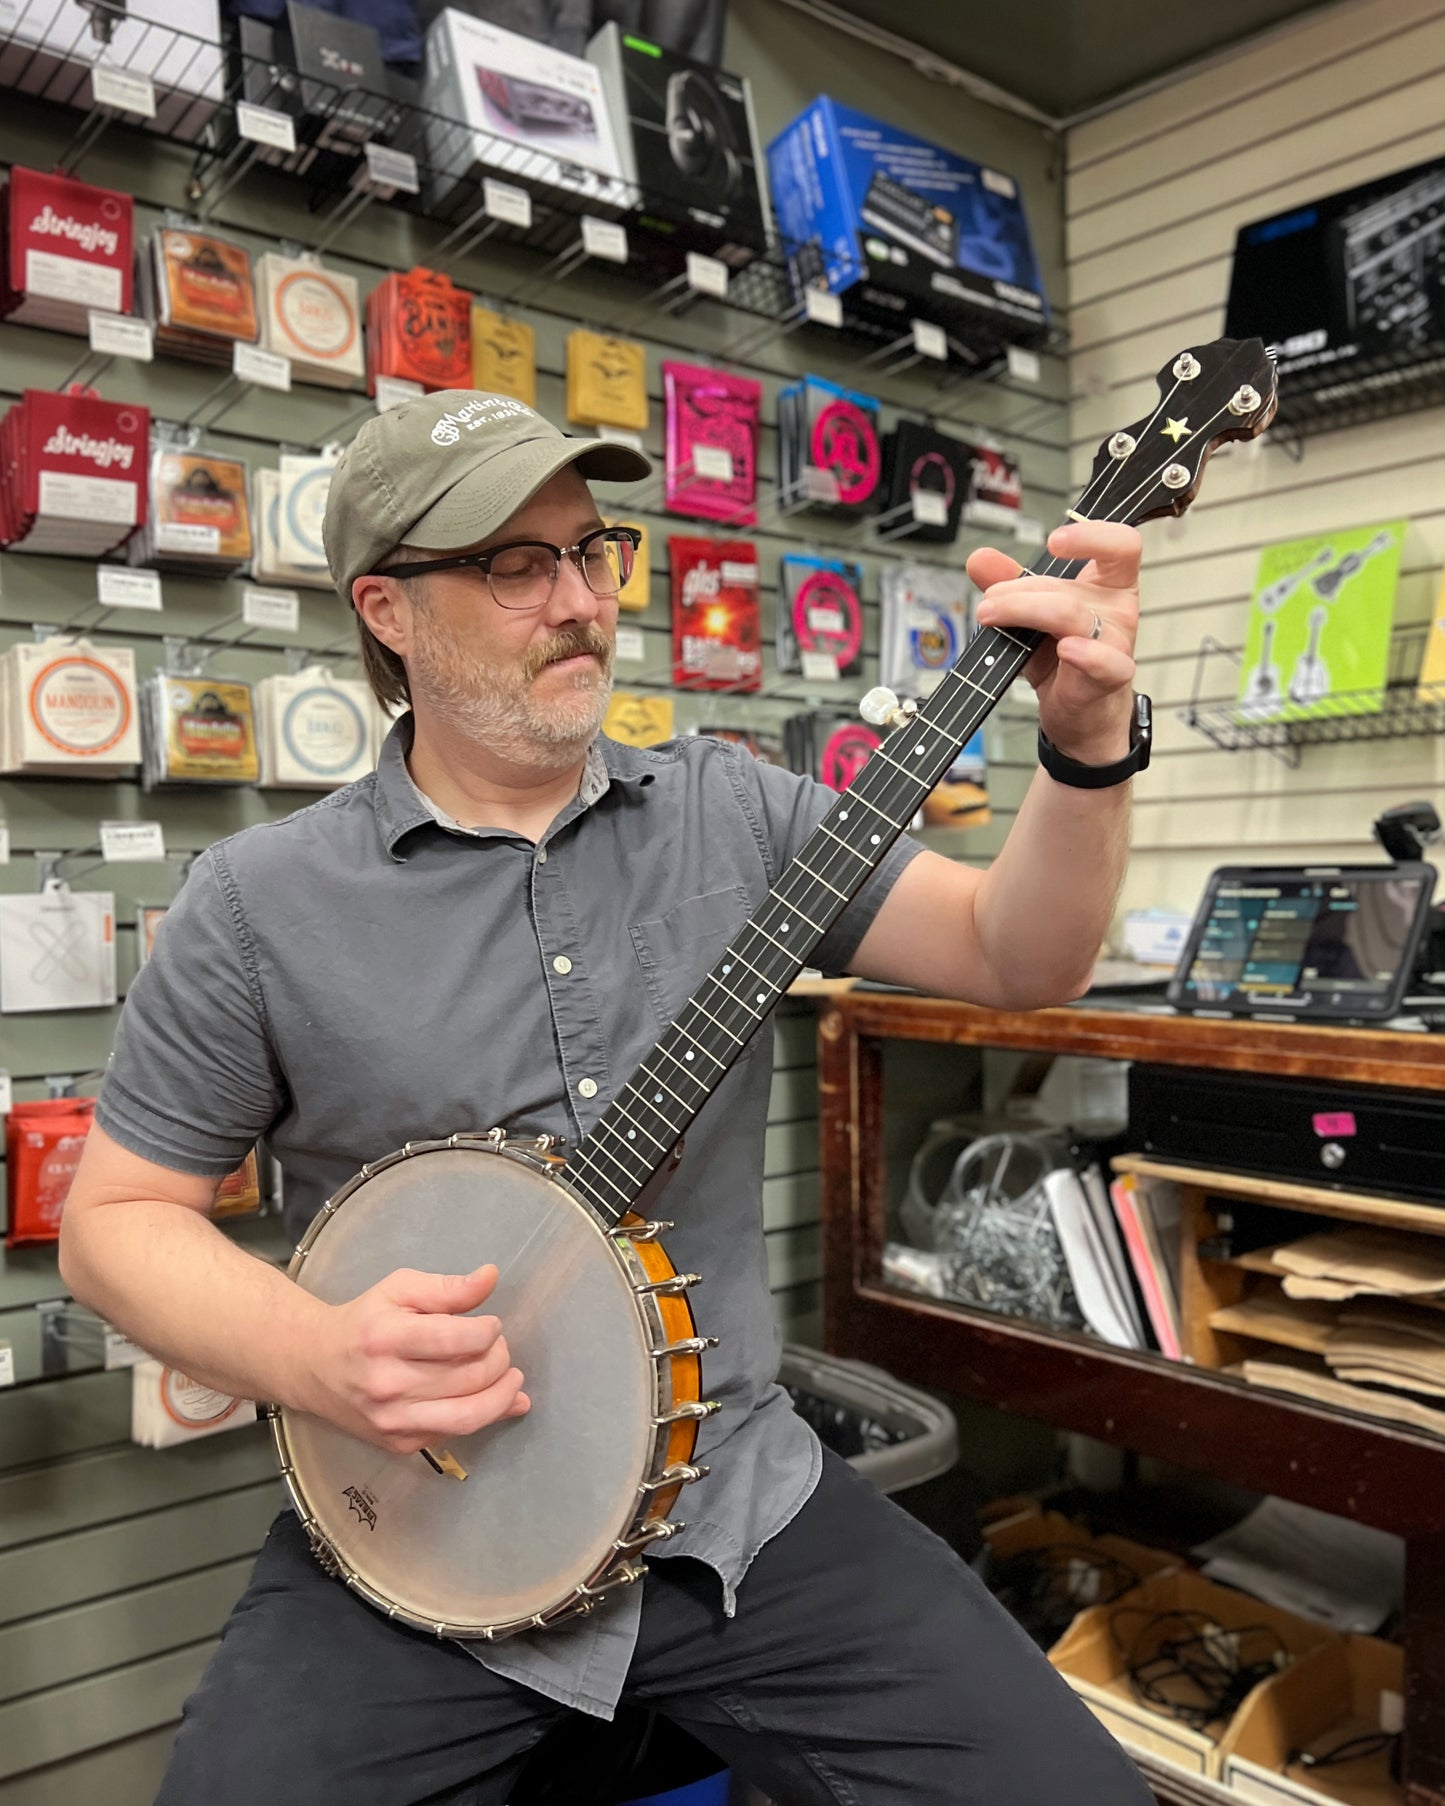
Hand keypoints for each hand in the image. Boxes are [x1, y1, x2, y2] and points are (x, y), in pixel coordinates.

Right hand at [308, 1263, 529, 1455]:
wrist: (314, 1366)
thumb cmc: (364, 1321)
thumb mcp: (399, 1289)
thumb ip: (447, 1288)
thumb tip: (491, 1277)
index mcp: (386, 1339)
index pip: (455, 1340)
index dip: (488, 1332)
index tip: (493, 1325)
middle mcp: (388, 1384)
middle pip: (469, 1378)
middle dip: (499, 1359)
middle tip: (499, 1346)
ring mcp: (392, 1420)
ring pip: (469, 1416)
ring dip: (503, 1396)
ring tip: (511, 1378)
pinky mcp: (399, 1444)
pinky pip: (454, 1434)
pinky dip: (484, 1416)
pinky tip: (495, 1399)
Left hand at [967, 520, 1141, 765]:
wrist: (1077, 714)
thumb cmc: (1060, 661)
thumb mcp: (1030, 617)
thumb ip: (1008, 584)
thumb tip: (980, 558)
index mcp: (1108, 584)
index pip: (1120, 545)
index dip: (1092, 534)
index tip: (1054, 541)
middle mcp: (1116, 609)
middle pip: (1066, 586)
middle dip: (1017, 592)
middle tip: (988, 603)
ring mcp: (1117, 642)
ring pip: (1071, 615)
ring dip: (1024, 610)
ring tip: (991, 616)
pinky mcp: (1111, 676)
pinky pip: (1105, 661)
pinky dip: (1085, 655)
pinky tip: (1064, 649)